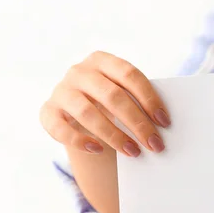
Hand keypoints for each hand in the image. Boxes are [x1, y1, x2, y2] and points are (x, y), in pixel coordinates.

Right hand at [40, 51, 170, 156]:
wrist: (76, 118)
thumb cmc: (108, 106)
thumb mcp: (121, 97)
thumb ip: (136, 102)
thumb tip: (163, 125)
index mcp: (101, 60)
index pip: (129, 75)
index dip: (149, 98)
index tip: (165, 122)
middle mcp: (78, 71)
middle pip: (112, 96)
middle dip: (137, 123)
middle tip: (154, 144)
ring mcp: (61, 91)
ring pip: (87, 113)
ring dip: (114, 135)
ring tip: (133, 152)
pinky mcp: (48, 112)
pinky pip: (61, 128)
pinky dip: (80, 140)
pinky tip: (98, 150)